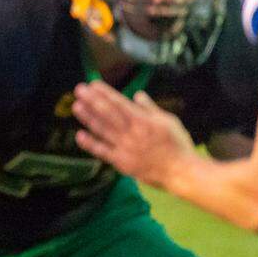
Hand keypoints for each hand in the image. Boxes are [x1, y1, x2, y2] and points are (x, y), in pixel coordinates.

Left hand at [71, 82, 195, 188]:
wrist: (181, 172)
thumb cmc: (177, 144)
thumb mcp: (168, 120)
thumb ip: (150, 108)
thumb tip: (137, 94)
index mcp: (143, 120)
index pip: (120, 103)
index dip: (105, 93)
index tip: (93, 84)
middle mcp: (131, 132)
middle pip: (108, 114)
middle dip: (92, 100)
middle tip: (79, 90)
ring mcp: (125, 147)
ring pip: (103, 130)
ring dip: (88, 117)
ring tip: (76, 106)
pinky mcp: (121, 162)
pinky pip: (103, 152)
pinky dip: (90, 144)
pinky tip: (79, 135)